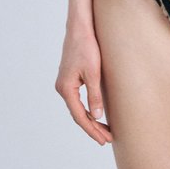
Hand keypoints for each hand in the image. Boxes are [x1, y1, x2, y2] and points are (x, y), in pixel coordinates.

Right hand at [55, 23, 113, 144]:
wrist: (80, 28)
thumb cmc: (87, 47)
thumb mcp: (94, 73)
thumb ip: (95, 96)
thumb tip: (97, 116)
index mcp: (66, 88)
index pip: (80, 116)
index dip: (92, 130)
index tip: (104, 140)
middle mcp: (62, 88)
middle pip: (78, 114)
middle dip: (92, 128)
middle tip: (107, 139)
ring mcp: (65, 83)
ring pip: (78, 108)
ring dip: (91, 119)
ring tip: (104, 131)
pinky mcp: (70, 78)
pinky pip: (78, 100)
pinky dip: (87, 109)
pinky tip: (97, 114)